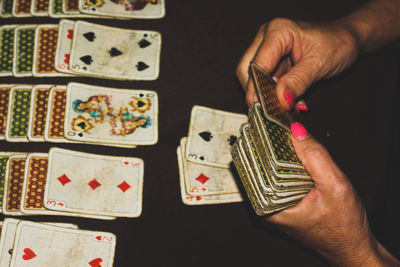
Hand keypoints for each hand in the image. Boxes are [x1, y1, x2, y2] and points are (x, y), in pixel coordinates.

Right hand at [236, 18, 358, 107]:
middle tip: (272, 111)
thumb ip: (298, 81)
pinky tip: (290, 101)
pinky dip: (275, 95)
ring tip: (287, 106)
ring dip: (268, 96)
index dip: (258, 87)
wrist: (348, 40)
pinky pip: (265, 82)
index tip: (264, 108)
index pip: (257, 63)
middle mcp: (267, 38)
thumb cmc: (337, 43)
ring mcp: (268, 50)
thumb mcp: (319, 63)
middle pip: (247, 70)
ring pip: (254, 79)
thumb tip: (281, 99)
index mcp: (277, 31)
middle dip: (258, 93)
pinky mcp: (272, 62)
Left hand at [266, 122, 399, 266]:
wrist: (351, 247)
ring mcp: (272, 203)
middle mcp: (264, 205)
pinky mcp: (282, 201)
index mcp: (268, 206)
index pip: (254, 164)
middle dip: (267, 142)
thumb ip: (316, 157)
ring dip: (276, 149)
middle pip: (258, 164)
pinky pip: (278, 175)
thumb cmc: (344, 227)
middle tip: (274, 120)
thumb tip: (295, 130)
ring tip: (281, 130)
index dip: (260, 140)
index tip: (266, 120)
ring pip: (268, 168)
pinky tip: (290, 148)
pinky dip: (285, 161)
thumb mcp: (335, 187)